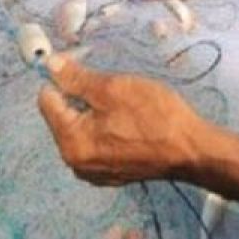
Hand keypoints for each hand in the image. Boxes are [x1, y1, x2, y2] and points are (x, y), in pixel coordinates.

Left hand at [38, 54, 204, 185]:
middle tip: (110, 87)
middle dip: (80, 97)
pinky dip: (105, 129)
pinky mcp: (110, 173)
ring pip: (81, 129)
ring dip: (94, 112)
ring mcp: (93, 172)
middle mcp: (76, 163)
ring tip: (122, 105)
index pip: (47, 101)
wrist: (191, 150)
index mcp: (71, 143)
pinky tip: (127, 123)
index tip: (85, 70)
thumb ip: (76, 78)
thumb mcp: (113, 88)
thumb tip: (49, 65)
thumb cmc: (154, 116)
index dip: (63, 79)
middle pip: (63, 116)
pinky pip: (96, 143)